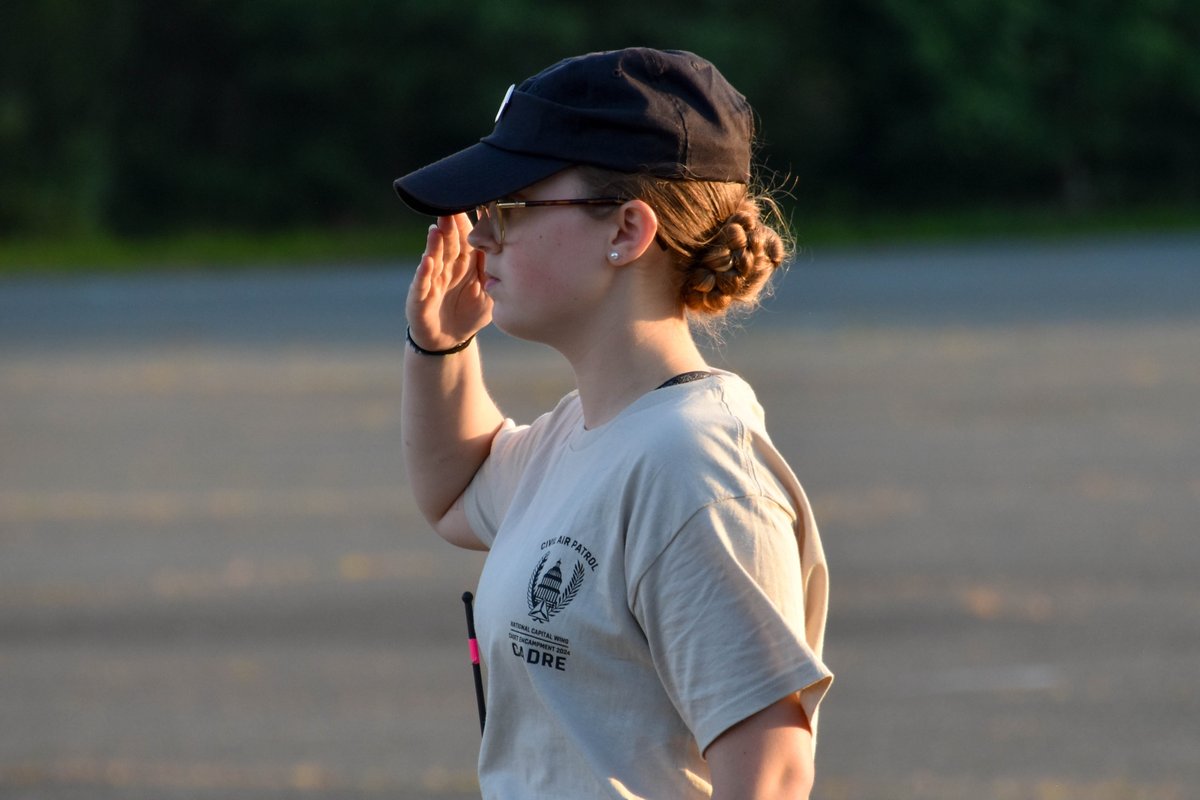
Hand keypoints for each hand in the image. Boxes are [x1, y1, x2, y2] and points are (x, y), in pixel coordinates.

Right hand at [405, 214, 491, 349]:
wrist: (450, 339)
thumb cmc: (471, 312)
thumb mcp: (489, 293)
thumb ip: (494, 273)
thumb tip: (507, 250)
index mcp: (464, 264)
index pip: (465, 240)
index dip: (466, 225)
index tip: (472, 205)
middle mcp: (446, 268)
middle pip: (448, 245)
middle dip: (450, 228)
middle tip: (451, 208)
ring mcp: (431, 281)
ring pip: (434, 260)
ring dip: (435, 245)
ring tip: (437, 229)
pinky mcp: (420, 298)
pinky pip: (422, 284)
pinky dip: (424, 273)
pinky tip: (427, 261)